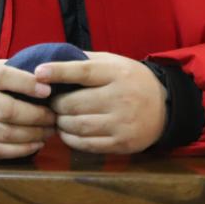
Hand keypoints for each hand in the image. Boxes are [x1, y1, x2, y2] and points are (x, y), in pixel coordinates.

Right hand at [0, 59, 55, 158]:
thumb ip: (11, 70)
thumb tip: (45, 75)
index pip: (2, 76)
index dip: (26, 83)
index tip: (48, 90)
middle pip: (8, 110)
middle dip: (37, 116)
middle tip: (54, 116)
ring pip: (6, 134)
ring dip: (34, 134)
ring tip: (49, 130)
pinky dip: (21, 150)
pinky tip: (36, 144)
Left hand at [35, 52, 165, 153]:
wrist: (166, 106)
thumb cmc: (131, 80)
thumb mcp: (114, 63)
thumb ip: (85, 61)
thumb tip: (52, 59)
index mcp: (116, 73)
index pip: (83, 71)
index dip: (58, 72)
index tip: (38, 73)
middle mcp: (120, 97)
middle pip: (75, 103)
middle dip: (55, 104)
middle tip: (49, 103)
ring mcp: (122, 122)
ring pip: (78, 125)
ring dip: (60, 123)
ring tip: (57, 117)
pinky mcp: (122, 143)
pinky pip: (87, 144)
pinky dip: (71, 139)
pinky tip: (67, 132)